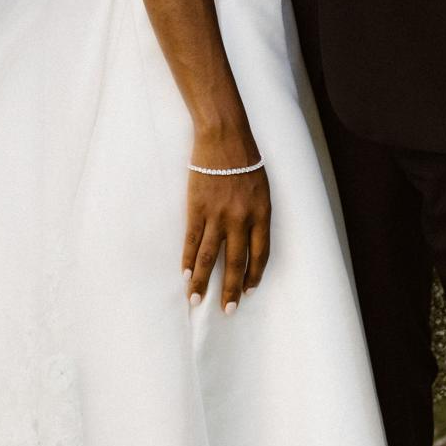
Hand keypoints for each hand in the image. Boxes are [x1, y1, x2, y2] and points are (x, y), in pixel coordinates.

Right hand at [181, 138, 270, 314]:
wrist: (224, 136)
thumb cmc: (245, 157)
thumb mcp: (261, 187)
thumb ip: (256, 213)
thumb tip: (249, 238)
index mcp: (261, 214)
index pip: (260, 254)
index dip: (254, 275)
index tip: (248, 291)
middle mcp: (241, 219)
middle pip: (235, 262)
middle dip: (231, 289)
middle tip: (227, 310)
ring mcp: (217, 215)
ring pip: (209, 257)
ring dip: (202, 281)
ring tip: (197, 300)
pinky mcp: (197, 208)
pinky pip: (192, 240)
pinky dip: (187, 260)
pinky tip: (185, 276)